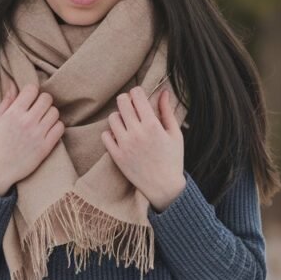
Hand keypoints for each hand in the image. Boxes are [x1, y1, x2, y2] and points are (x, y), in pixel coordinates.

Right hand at [0, 81, 64, 194]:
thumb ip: (6, 102)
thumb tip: (12, 84)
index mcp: (13, 113)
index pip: (32, 89)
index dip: (31, 92)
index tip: (29, 99)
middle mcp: (27, 122)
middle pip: (46, 98)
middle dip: (42, 101)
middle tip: (37, 109)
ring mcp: (38, 134)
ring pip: (55, 112)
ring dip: (50, 114)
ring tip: (42, 120)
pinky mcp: (45, 147)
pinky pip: (60, 128)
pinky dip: (56, 126)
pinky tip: (48, 130)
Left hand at [101, 86, 185, 210]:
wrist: (164, 187)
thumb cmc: (172, 160)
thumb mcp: (175, 134)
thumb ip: (167, 111)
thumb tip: (163, 91)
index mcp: (153, 125)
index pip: (137, 95)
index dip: (137, 93)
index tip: (140, 98)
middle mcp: (137, 133)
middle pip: (122, 102)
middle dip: (126, 100)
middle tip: (131, 107)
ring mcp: (124, 145)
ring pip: (112, 118)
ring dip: (119, 117)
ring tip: (127, 123)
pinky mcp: (116, 156)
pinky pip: (105, 136)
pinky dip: (111, 133)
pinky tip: (120, 136)